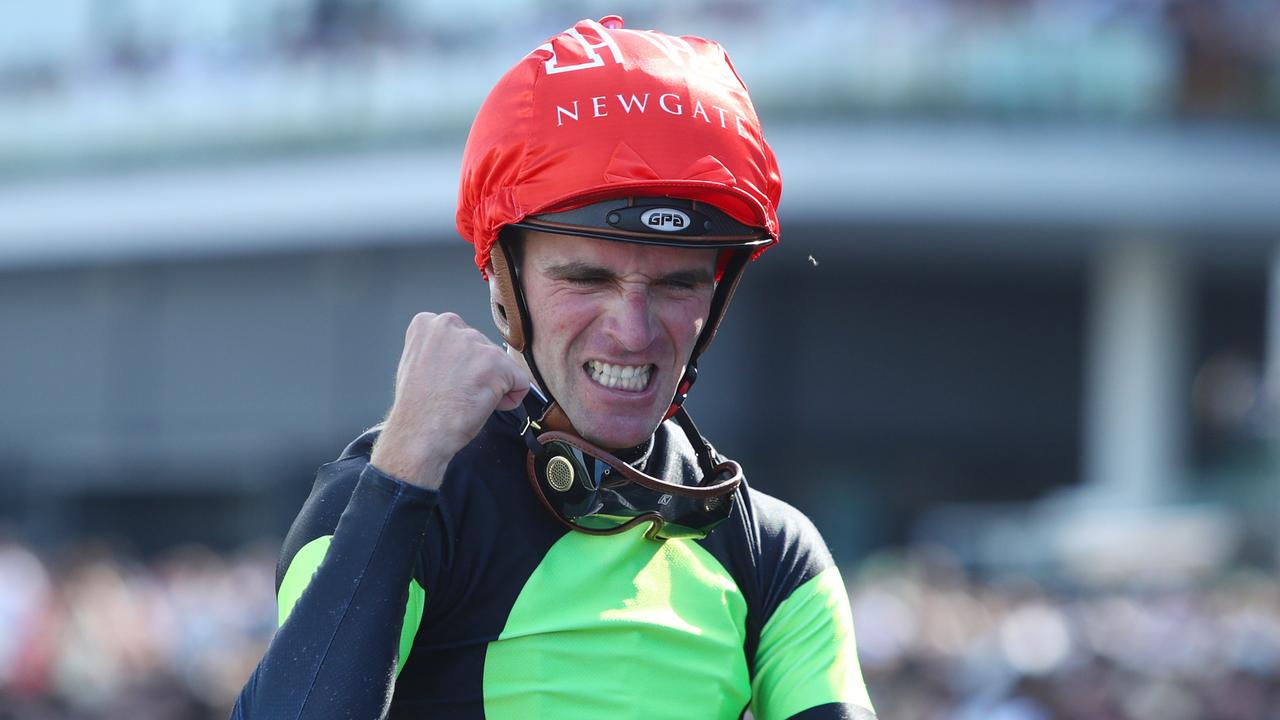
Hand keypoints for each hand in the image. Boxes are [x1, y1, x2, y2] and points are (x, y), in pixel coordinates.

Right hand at [370, 312, 530, 488]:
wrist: (419, 434)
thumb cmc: (418, 408)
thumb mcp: (418, 362)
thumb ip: (441, 349)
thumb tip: (465, 354)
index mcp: (428, 323)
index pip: (463, 337)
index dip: (460, 365)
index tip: (447, 381)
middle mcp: (450, 324)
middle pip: (485, 349)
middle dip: (479, 373)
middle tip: (456, 393)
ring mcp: (474, 343)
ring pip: (502, 365)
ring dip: (493, 386)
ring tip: (465, 400)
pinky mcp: (495, 363)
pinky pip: (521, 381)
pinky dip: (510, 398)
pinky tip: (484, 406)